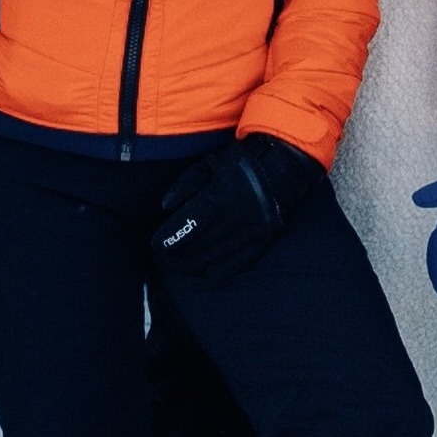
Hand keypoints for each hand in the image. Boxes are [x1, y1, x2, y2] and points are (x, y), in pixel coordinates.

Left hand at [153, 133, 318, 284]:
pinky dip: (215, 272)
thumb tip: (165, 208)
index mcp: (220, 197)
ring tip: (181, 261)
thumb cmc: (237, 165)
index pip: (186, 226)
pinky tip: (204, 270)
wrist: (280, 168)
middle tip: (166, 254)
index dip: (168, 239)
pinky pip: (234, 266)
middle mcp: (236, 218)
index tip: (156, 244)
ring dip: (192, 264)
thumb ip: (184, 185)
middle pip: (197, 247)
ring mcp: (250, 233)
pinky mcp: (261, 242)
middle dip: (176, 254)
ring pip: (212, 260)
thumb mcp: (208, 165)